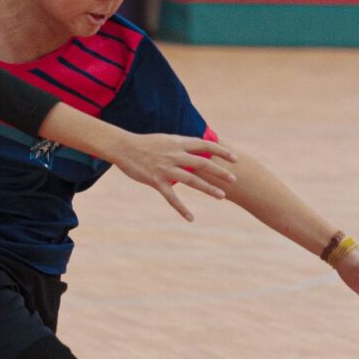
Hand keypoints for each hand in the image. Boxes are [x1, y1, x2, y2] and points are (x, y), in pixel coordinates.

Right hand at [110, 132, 235, 221]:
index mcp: (178, 143)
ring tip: (222, 196)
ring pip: (192, 180)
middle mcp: (175, 155)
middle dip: (220, 172)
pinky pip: (171, 197)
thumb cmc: (145, 143)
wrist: (124, 147)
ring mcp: (166, 169)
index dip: (221, 152)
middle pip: (203, 164)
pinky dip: (182, 209)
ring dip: (208, 189)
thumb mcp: (166, 140)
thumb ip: (181, 146)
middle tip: (234, 180)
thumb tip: (197, 148)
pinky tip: (191, 218)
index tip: (235, 159)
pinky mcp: (156, 181)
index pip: (205, 145)